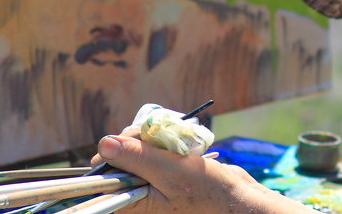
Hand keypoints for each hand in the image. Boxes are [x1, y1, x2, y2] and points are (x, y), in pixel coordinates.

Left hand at [92, 134, 308, 213]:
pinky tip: (182, 147)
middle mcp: (138, 193)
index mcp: (132, 202)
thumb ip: (136, 158)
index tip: (134, 139)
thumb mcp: (170, 171)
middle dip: (137, 140)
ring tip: (177, 144)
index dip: (115, 151)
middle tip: (161, 139)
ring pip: (137, 150)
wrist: (237, 199)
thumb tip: (103, 144)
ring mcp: (151, 183)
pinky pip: (154, 151)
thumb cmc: (206, 192)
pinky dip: (165, 142)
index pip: (104, 174)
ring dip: (153, 138)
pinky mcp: (163, 173)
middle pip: (119, 158)